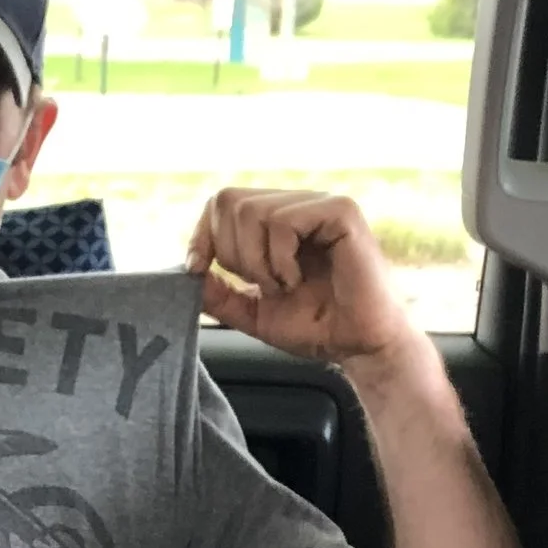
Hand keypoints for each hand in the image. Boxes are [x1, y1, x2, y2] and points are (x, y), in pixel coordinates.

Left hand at [188, 189, 423, 376]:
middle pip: (229, 201)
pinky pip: (283, 221)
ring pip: (251, 211)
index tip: (198, 269)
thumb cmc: (317, 328)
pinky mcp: (340, 211)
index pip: (222, 202)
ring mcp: (320, 204)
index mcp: (278, 220)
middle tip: (264, 286)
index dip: (202, 234)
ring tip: (285, 285)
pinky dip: (281, 259)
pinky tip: (299, 278)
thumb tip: (188, 273)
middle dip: (233, 254)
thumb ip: (220, 293)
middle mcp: (298, 204)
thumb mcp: (254, 312)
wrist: (358, 346)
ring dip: (258, 262)